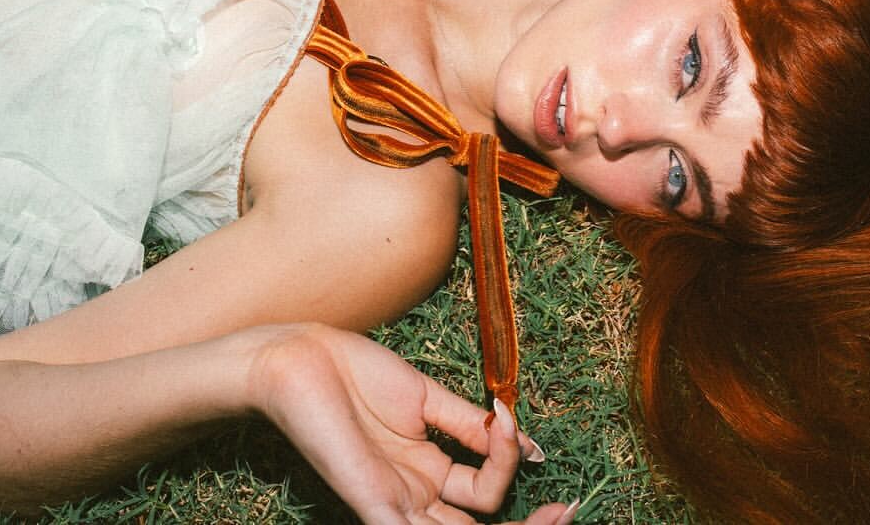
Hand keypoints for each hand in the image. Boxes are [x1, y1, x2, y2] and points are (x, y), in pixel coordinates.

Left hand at [249, 324, 575, 524]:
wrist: (300, 361)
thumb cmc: (354, 374)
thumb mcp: (427, 398)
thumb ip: (474, 425)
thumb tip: (529, 445)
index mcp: (427, 472)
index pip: (486, 498)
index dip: (517, 475)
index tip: (531, 437)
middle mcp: (415, 497)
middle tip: (569, 508)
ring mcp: (395, 505)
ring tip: (553, 509)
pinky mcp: (375, 505)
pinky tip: (497, 505)